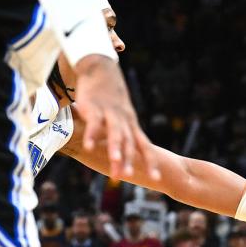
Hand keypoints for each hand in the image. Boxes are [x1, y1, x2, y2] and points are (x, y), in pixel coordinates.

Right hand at [72, 55, 158, 180]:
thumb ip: (123, 134)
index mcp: (132, 125)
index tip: (156, 178)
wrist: (101, 68)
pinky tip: (89, 147)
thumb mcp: (122, 116)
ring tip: (116, 165)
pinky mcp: (94, 107)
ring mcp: (110, 114)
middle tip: (127, 176)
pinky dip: (92, 135)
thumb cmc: (112, 97)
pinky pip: (95, 123)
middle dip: (128, 160)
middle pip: (129, 143)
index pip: (145, 146)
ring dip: (116, 149)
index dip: (151, 162)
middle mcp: (124, 121)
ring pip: (116, 134)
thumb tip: (123, 155)